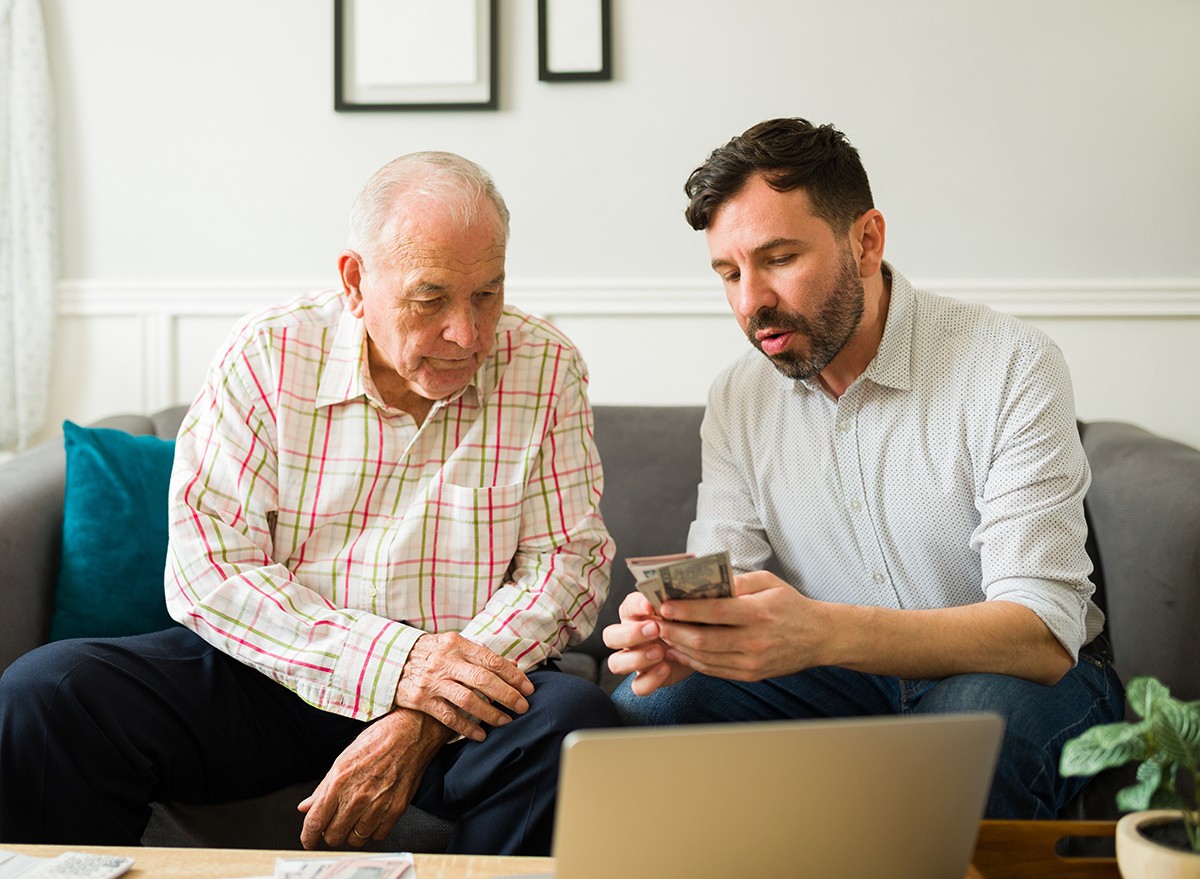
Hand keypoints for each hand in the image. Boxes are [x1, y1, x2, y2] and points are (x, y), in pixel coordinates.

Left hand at [298, 707, 448, 848]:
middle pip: (333, 836)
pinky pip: (377, 836)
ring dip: (352, 833)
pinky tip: (372, 817)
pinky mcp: (396, 810)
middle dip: (330, 833)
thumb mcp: (343, 759)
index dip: (308, 837)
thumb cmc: (378, 740)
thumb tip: (306, 806)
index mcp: (339, 781)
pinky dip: (372, 831)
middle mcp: (357, 796)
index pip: (316, 822)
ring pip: (355, 840)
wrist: (411, 733)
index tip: (308, 841)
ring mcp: (378, 805)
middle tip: (335, 822)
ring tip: (355, 818)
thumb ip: (323, 788)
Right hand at [395, 632, 533, 741]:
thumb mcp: (454, 645)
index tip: (528, 689)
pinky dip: (466, 727)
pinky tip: (480, 735)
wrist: (390, 660)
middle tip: (523, 707)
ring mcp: (432, 681)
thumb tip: (513, 664)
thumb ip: (481, 655)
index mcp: (457, 645)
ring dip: (490, 713)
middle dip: (507, 696)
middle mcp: (446, 662)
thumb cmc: (430, 653)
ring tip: (506, 721)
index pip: (492, 661)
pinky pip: (448, 716)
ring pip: (467, 700)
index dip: (514, 676)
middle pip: (483, 681)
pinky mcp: (420, 699)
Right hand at [603, 591, 693, 695]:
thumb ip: (674, 602)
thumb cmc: (688, 622)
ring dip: (636, 658)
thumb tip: (672, 595)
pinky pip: (637, 686)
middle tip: (655, 629)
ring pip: (616, 663)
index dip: (635, 606)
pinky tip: (665, 668)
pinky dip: (649, 680)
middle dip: (630, 634)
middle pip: (610, 637)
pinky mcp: (645, 679)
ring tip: (659, 652)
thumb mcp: (683, 609)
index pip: (626, 607)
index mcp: (636, 614)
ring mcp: (634, 659)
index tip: (651, 606)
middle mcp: (629, 637)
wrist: (702, 646)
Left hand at [656, 571, 826, 680]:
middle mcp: (755, 641)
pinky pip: (714, 670)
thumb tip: (706, 581)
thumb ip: (739, 581)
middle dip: (674, 630)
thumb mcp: (769, 582)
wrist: (819, 637)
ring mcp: (752, 662)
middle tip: (656, 621)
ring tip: (663, 634)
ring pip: (705, 658)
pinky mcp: (750, 675)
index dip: (686, 610)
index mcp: (759, 613)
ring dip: (679, 646)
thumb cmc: (791, 605)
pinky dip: (692, 660)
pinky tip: (680, 649)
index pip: (715, 612)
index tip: (664, 604)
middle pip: (704, 639)